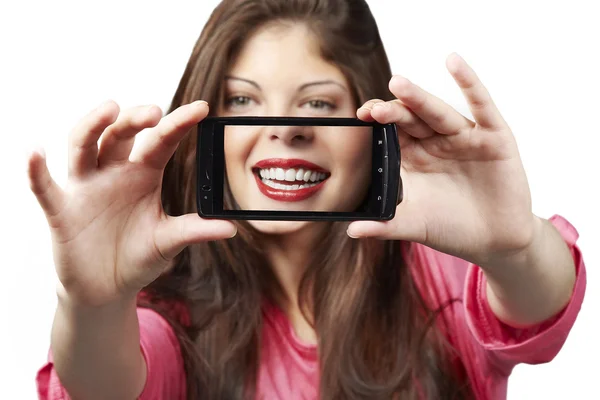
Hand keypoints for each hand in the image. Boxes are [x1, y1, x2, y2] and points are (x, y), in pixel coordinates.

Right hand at [27, 100, 235, 306]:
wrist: (106, 288)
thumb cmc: (137, 257)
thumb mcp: (168, 242)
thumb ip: (194, 231)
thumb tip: (230, 228)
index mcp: (144, 175)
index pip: (161, 142)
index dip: (179, 124)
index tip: (201, 108)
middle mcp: (114, 173)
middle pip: (119, 134)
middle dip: (135, 119)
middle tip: (155, 113)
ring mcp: (86, 187)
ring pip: (83, 146)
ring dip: (93, 125)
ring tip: (110, 108)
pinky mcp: (61, 208)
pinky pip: (45, 186)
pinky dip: (36, 169)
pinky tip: (35, 152)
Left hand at [349, 53, 535, 266]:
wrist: (495, 240)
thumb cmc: (452, 228)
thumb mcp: (415, 224)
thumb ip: (384, 224)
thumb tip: (351, 230)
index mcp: (414, 157)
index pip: (392, 132)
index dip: (378, 122)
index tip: (361, 116)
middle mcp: (436, 142)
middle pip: (411, 119)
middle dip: (392, 112)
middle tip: (373, 109)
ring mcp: (463, 138)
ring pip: (438, 113)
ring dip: (418, 98)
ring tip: (398, 84)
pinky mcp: (493, 137)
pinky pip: (481, 106)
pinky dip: (469, 83)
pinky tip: (454, 62)